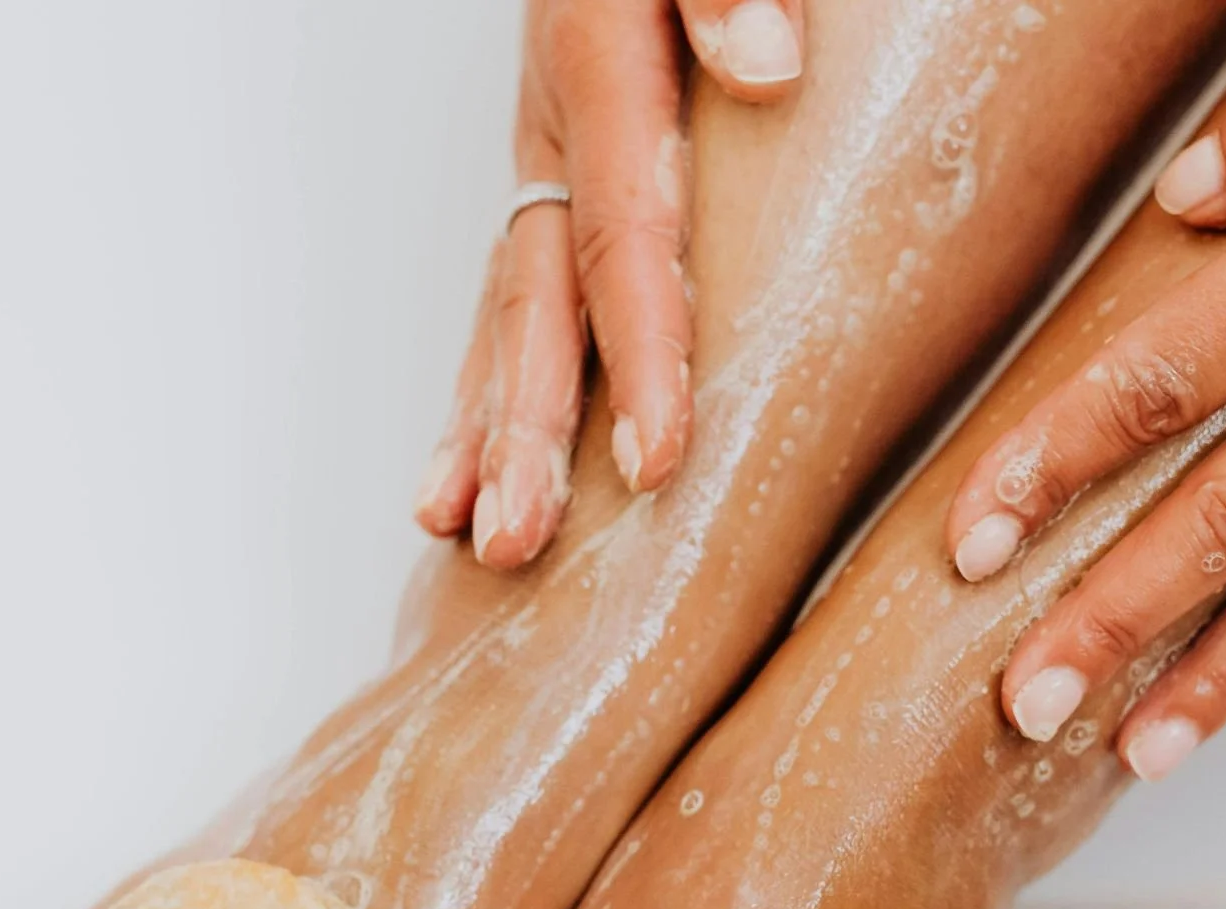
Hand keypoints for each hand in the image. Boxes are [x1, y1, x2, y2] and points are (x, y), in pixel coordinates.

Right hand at [414, 0, 805, 567]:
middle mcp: (553, 120)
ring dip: (486, 424)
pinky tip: (459, 466)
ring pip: (505, 305)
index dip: (641, 349)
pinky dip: (482, 380)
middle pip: (536, 293)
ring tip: (468, 530)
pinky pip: (510, 288)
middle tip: (519, 537)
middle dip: (526, 425)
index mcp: (598, 54)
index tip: (660, 456)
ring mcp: (541, 151)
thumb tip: (766, 69)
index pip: (623, 228)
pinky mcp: (550, 169)